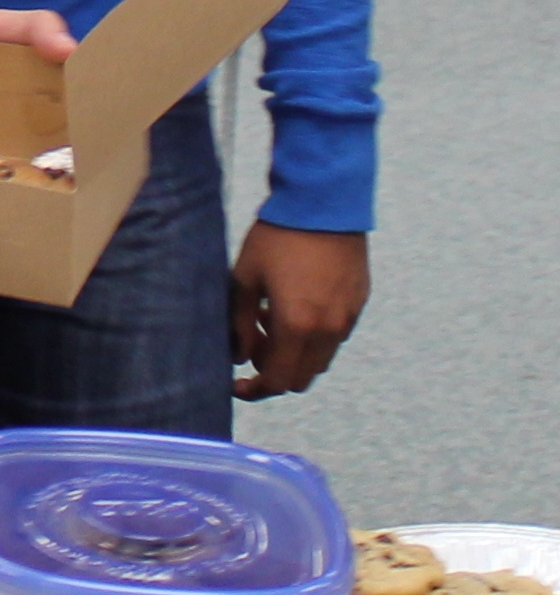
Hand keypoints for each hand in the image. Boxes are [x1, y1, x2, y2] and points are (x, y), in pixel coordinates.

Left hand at [230, 223, 368, 400]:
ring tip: (268, 319)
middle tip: (250, 347)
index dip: (256, 390)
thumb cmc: (276, 238)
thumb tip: (239, 356)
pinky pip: (334, 336)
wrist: (323, 204)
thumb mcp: (244, 278)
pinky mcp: (358, 303)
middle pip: (301, 377)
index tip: (236, 385)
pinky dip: (312, 335)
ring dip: (293, 353)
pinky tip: (292, 305)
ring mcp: (348, 317)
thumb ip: (239, 323)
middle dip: (273, 372)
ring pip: (319, 358)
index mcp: (298, 326)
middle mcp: (329, 329)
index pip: (279, 381)